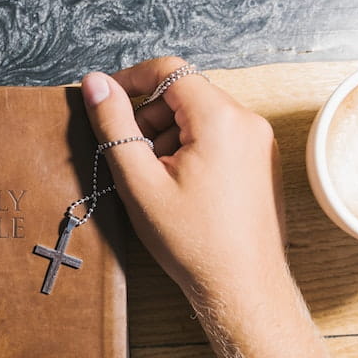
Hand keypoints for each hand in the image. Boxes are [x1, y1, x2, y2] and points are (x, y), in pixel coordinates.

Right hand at [82, 56, 357, 357]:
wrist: (243, 287)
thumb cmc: (193, 242)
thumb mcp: (140, 181)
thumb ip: (114, 126)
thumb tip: (95, 83)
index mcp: (220, 119)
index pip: (168, 70)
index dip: (130, 81)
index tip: (105, 103)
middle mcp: (247, 121)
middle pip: (184, 93)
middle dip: (149, 117)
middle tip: (131, 158)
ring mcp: (260, 141)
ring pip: (199, 115)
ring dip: (168, 136)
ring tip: (156, 182)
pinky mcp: (261, 160)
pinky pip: (218, 135)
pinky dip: (190, 149)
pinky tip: (180, 189)